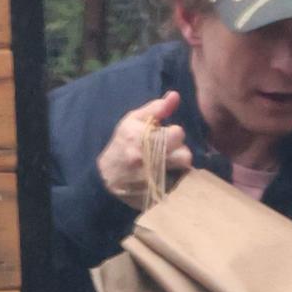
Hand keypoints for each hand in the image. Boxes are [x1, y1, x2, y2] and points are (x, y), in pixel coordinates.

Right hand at [97, 90, 192, 207]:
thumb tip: (175, 96)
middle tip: (170, 152)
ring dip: (179, 167)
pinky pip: (178, 186)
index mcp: (141, 138)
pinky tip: (163, 176)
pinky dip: (174, 180)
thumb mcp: (133, 121)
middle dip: (180, 152)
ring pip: (183, 172)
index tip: (167, 135)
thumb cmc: (121, 144)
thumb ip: (156, 108)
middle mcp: (146, 161)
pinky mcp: (156, 196)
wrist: (107, 179)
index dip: (175, 134)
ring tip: (167, 164)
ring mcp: (151, 181)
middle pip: (185, 156)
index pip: (177, 134)